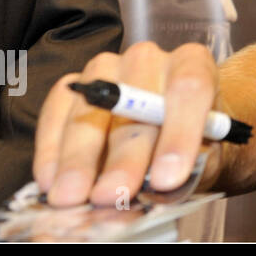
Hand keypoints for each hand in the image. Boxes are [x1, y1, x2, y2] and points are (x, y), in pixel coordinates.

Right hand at [33, 42, 221, 206]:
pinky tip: (50, 180)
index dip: (178, 133)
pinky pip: (56, 114)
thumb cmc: (193, 144)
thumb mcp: (205, 153)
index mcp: (193, 63)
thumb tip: (161, 184)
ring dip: (80, 159)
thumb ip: (192, 163)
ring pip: (91, 112)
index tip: (167, 178)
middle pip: (135, 104)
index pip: (189, 89)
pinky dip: (52, 151)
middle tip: (112, 194)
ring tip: (72, 196)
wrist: (169, 135)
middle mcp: (148, 59)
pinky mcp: (71, 87)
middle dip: (124, 156)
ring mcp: (105, 69)